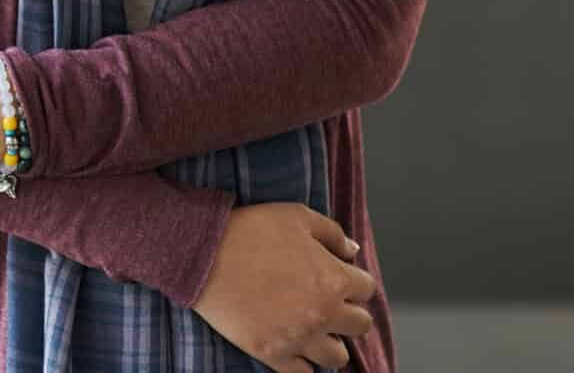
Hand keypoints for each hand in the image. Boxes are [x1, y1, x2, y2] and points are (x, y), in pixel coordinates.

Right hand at [191, 202, 376, 371]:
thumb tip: (352, 250)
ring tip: (314, 326)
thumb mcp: (297, 216)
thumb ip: (332, 233)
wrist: (206, 255)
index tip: (341, 276)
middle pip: (361, 326)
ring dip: (331, 341)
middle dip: (350, 312)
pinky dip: (305, 363)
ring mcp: (299, 339)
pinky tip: (296, 344)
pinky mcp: (274, 355)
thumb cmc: (252, 230)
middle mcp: (323, 314)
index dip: (355, 279)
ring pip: (337, 357)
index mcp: (333, 279)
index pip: (367, 288)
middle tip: (330, 301)